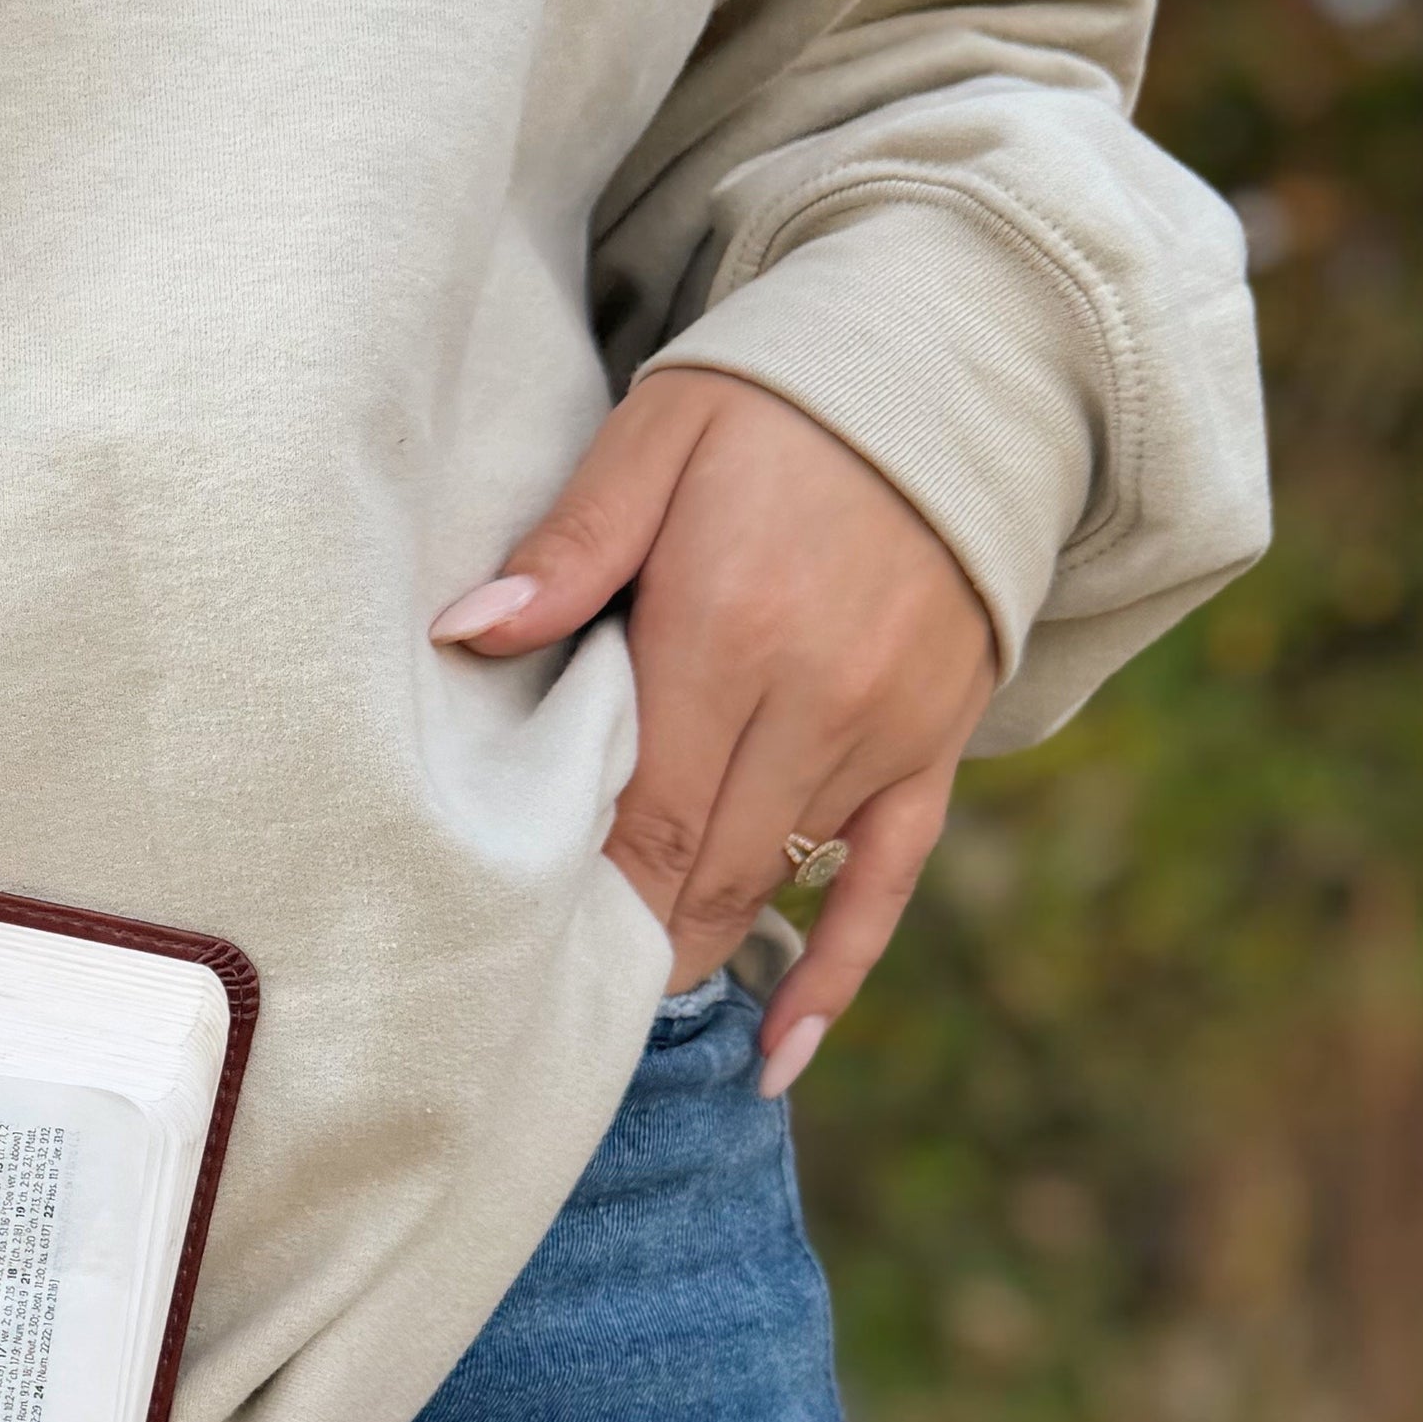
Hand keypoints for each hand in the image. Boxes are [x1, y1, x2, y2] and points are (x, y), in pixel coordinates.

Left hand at [429, 369, 997, 1097]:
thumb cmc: (777, 400)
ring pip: (775, 883)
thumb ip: (569, 548)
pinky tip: (780, 1053)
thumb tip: (464, 637)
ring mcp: (887, 733)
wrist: (958, 368)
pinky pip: (887, 886)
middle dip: (623, 938)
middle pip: (700, 868)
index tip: (509, 942)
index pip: (639, 811)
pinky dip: (834, 975)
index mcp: (728, 631)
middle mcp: (817, 700)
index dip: (579, 890)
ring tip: (612, 1010)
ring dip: (696, 947)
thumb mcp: (658, 437)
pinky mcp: (937, 747)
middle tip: (540, 1000)